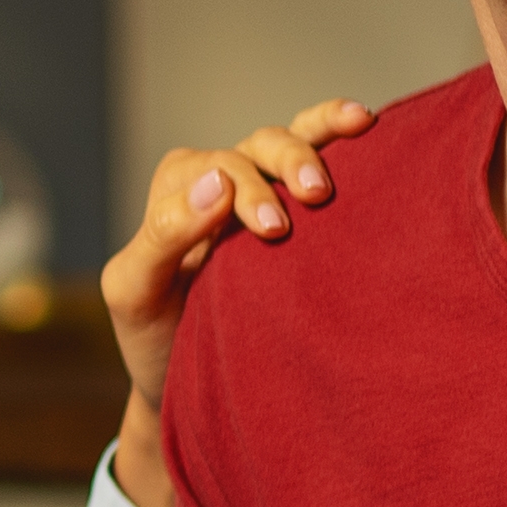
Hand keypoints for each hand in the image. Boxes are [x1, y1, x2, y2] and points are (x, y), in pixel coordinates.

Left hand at [101, 96, 374, 506]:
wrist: (189, 379)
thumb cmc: (155, 336)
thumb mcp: (135, 292)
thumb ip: (162, 237)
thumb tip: (218, 184)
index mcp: (178, 190)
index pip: (215, 169)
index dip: (246, 190)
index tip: (273, 230)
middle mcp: (221, 181)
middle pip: (259, 147)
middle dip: (289, 161)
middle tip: (315, 194)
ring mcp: (265, 191)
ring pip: (294, 138)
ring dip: (322, 136)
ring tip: (359, 131)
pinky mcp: (303, 211)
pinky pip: (325, 157)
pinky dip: (344, 137)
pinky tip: (371, 127)